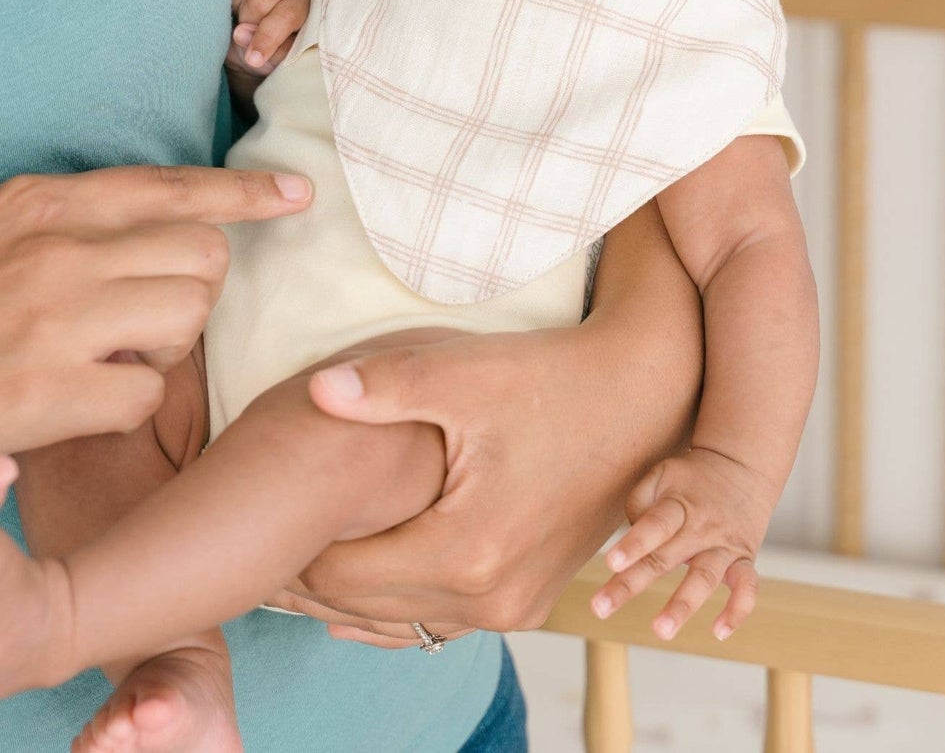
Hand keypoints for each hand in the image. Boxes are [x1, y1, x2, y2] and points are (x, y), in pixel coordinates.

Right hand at [0, 164, 311, 453]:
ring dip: (162, 348)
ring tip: (99, 358)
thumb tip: (193, 226)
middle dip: (189, 292)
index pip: (169, 186)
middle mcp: (51, 250)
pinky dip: (124, 407)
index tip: (296, 194)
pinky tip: (76, 404)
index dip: (242, 193)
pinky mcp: (43, 392)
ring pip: (189, 314)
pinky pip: (147, 393)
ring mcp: (48, 318)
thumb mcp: (12, 241)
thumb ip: (84, 229)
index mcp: (40, 205)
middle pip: (203, 254)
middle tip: (133, 321)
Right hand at [225, 0, 309, 82]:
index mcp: (302, 7)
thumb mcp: (273, 61)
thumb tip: (241, 32)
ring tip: (234, 9)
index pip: (287, 15)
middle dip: (248, 19)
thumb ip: (267, 51)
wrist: (247, 45)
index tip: (254, 58)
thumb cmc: (267, 54)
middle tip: (242, 28)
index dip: (267, 37)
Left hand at [270, 200, 704, 644]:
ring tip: (297, 562)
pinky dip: (398, 602)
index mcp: (467, 550)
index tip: (251, 520)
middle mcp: (492, 597)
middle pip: (362, 608)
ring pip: (401, 621)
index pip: (339, 574)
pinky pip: (441, 619)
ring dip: (350, 596)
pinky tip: (366, 579)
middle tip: (255, 551)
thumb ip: (388, 385)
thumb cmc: (555, 376)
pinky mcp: (532, 598)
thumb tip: (315, 392)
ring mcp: (517, 606)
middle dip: (307, 581)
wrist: (644, 392)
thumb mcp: (469, 372)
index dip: (288, 550)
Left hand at [590, 448, 771, 640]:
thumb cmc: (691, 476)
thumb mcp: (663, 474)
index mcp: (679, 504)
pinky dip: (737, 610)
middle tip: (600, 608)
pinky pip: (747, 587)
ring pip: (705, 578)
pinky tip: (719, 632)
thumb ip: (639, 503)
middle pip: (665, 557)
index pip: (655, 524)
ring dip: (683, 605)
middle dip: (631, 584)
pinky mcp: (744, 558)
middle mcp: (701, 526)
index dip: (634, 543)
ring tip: (661, 631)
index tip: (611, 562)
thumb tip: (626, 545)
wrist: (744, 463)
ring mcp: (724, 545)